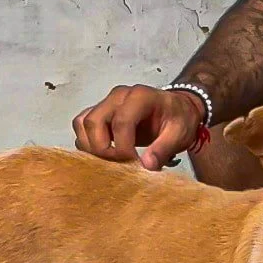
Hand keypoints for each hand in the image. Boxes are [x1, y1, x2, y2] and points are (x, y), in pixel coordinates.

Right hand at [73, 85, 204, 170]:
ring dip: (90, 146)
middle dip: (102, 149)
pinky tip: (103, 155)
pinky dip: (87, 142)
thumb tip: (146, 166)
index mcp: (140, 96)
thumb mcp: (180, 133)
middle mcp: (118, 96)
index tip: (133, 164)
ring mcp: (106, 102)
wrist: (176, 109)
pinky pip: (82, 125)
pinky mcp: (100, 111)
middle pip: (94, 121)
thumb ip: (164, 148)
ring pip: (83, 123)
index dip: (122, 148)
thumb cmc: (179, 119)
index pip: (121, 122)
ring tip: (109, 161)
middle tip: (118, 166)